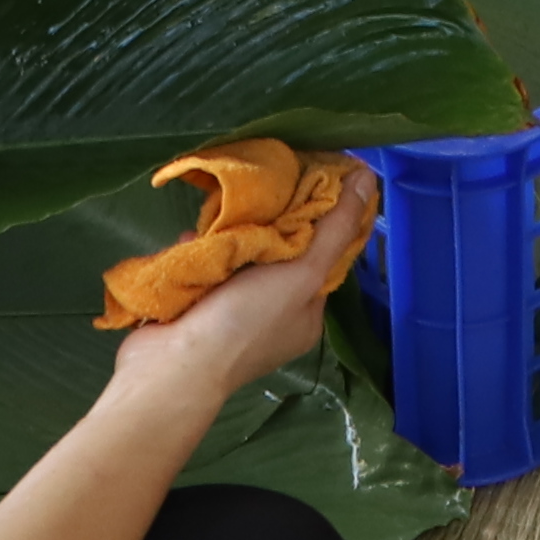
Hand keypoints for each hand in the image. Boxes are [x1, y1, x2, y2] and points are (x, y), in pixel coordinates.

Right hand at [107, 167, 382, 412]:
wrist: (172, 367)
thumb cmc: (245, 323)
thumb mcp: (302, 273)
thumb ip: (335, 228)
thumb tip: (368, 179)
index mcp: (306, 312)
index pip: (324, 254)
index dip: (322, 214)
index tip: (312, 172)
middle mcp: (274, 313)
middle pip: (281, 251)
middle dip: (270, 220)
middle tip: (264, 186)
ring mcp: (234, 312)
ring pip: (240, 256)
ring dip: (230, 232)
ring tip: (224, 208)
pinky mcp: (198, 306)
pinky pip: (207, 265)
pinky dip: (200, 249)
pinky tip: (192, 237)